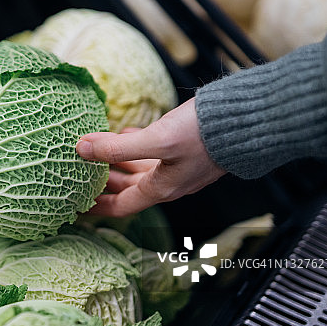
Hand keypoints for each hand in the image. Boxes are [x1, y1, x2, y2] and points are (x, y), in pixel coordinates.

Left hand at [75, 98, 225, 216]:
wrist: (251, 118)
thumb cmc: (208, 134)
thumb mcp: (158, 141)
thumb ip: (118, 147)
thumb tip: (82, 147)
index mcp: (162, 188)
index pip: (121, 206)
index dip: (97, 207)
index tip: (76, 207)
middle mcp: (170, 181)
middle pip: (128, 186)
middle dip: (103, 181)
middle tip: (78, 174)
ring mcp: (179, 164)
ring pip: (139, 167)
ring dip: (117, 160)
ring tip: (94, 150)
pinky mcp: (185, 146)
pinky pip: (152, 150)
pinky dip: (134, 144)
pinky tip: (123, 131)